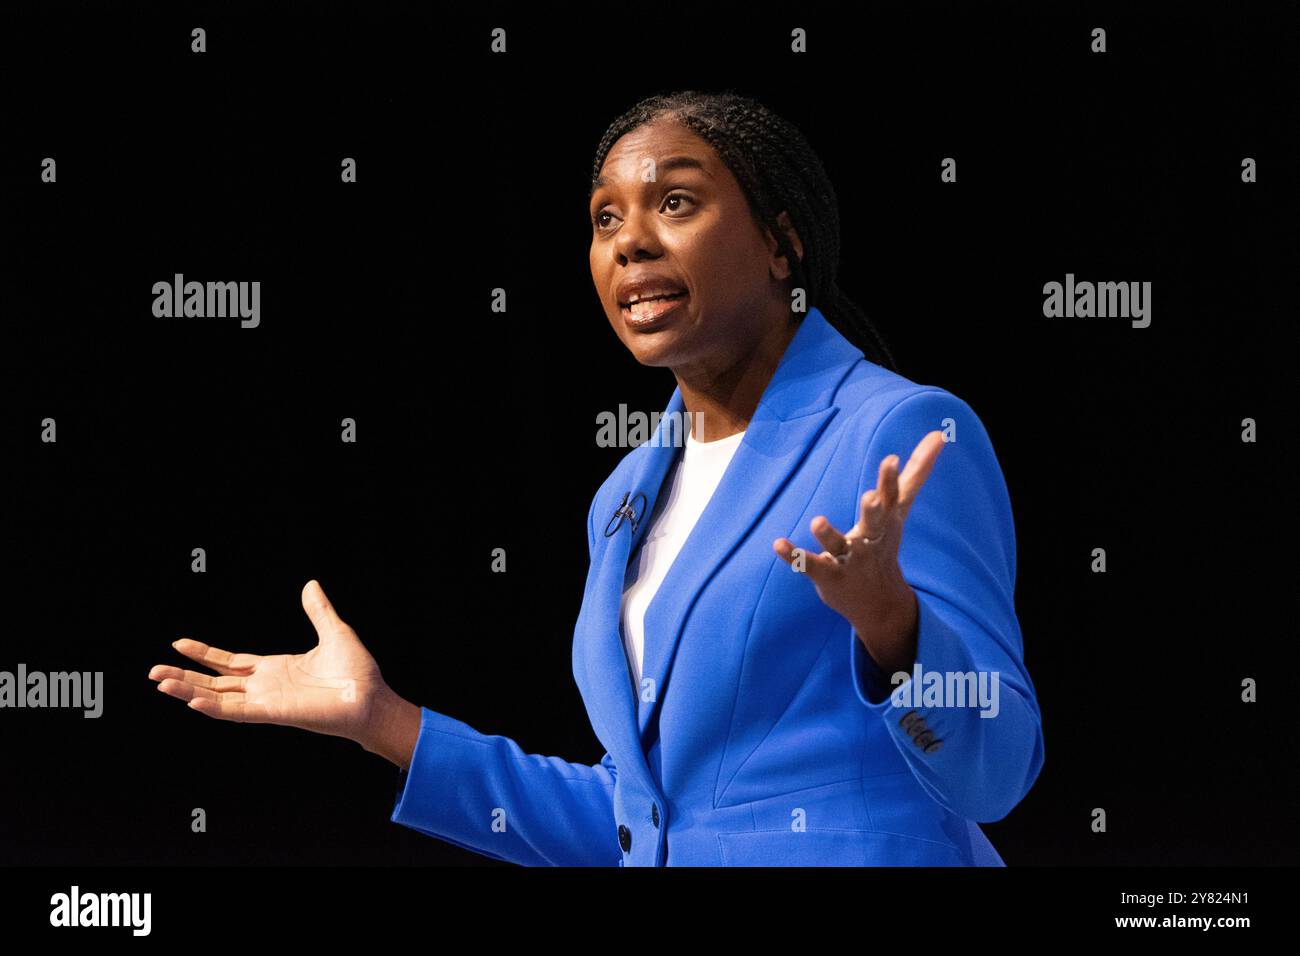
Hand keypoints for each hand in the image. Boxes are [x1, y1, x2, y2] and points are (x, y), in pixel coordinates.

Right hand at [147, 580, 386, 744]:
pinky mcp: (275, 713)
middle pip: (215, 682)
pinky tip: (192, 701)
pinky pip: (238, 711)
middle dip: (185, 676)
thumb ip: (318, 611)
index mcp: (275, 669)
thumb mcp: (335, 632)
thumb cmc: (358, 673)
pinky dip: (214, 708)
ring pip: (218, 698)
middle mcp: (266, 686)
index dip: (205, 654)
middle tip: (153, 671)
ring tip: (160, 682)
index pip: (230, 662)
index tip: (178, 643)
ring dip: (188, 691)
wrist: (373, 699)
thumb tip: (311, 585)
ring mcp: (267, 701)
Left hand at [773, 430, 945, 674]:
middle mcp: (870, 539)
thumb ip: (916, 472)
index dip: (890, 480)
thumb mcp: (900, 509)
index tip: (890, 460)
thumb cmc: (885, 543)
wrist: (879, 603)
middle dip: (874, 510)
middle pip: (873, 522)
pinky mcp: (827, 576)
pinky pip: (809, 565)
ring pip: (838, 546)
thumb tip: (940, 433)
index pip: (891, 497)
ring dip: (828, 535)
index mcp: (886, 521)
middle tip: (870, 497)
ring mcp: (848, 560)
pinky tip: (778, 544)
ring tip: (817, 521)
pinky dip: (793, 556)